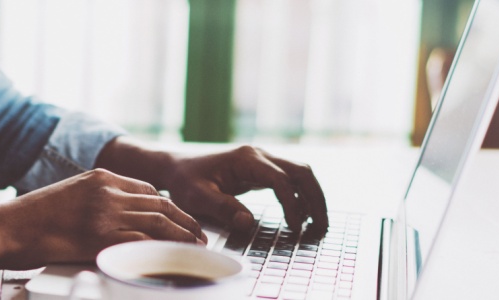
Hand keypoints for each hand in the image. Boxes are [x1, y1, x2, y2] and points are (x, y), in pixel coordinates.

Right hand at [0, 169, 205, 268]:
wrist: (8, 228)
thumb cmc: (32, 218)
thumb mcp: (70, 195)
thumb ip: (97, 200)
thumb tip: (119, 217)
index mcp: (100, 177)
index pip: (147, 190)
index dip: (170, 207)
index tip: (180, 219)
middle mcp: (107, 191)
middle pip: (160, 205)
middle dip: (185, 221)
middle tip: (199, 235)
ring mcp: (106, 214)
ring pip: (159, 222)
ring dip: (182, 236)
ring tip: (195, 248)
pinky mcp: (101, 237)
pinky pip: (143, 242)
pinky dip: (163, 251)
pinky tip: (173, 258)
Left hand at [95, 138, 327, 238]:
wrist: (176, 168)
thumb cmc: (185, 181)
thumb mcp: (198, 197)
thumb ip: (223, 208)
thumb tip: (248, 222)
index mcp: (246, 159)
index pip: (281, 180)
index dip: (292, 205)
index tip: (295, 227)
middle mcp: (259, 155)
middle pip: (301, 172)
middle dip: (315, 198)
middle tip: (322, 226)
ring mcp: (262, 161)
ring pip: (300, 174)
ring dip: (313, 197)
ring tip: (318, 224)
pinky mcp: (261, 170)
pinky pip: (290, 180)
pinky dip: (301, 196)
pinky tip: (302, 216)